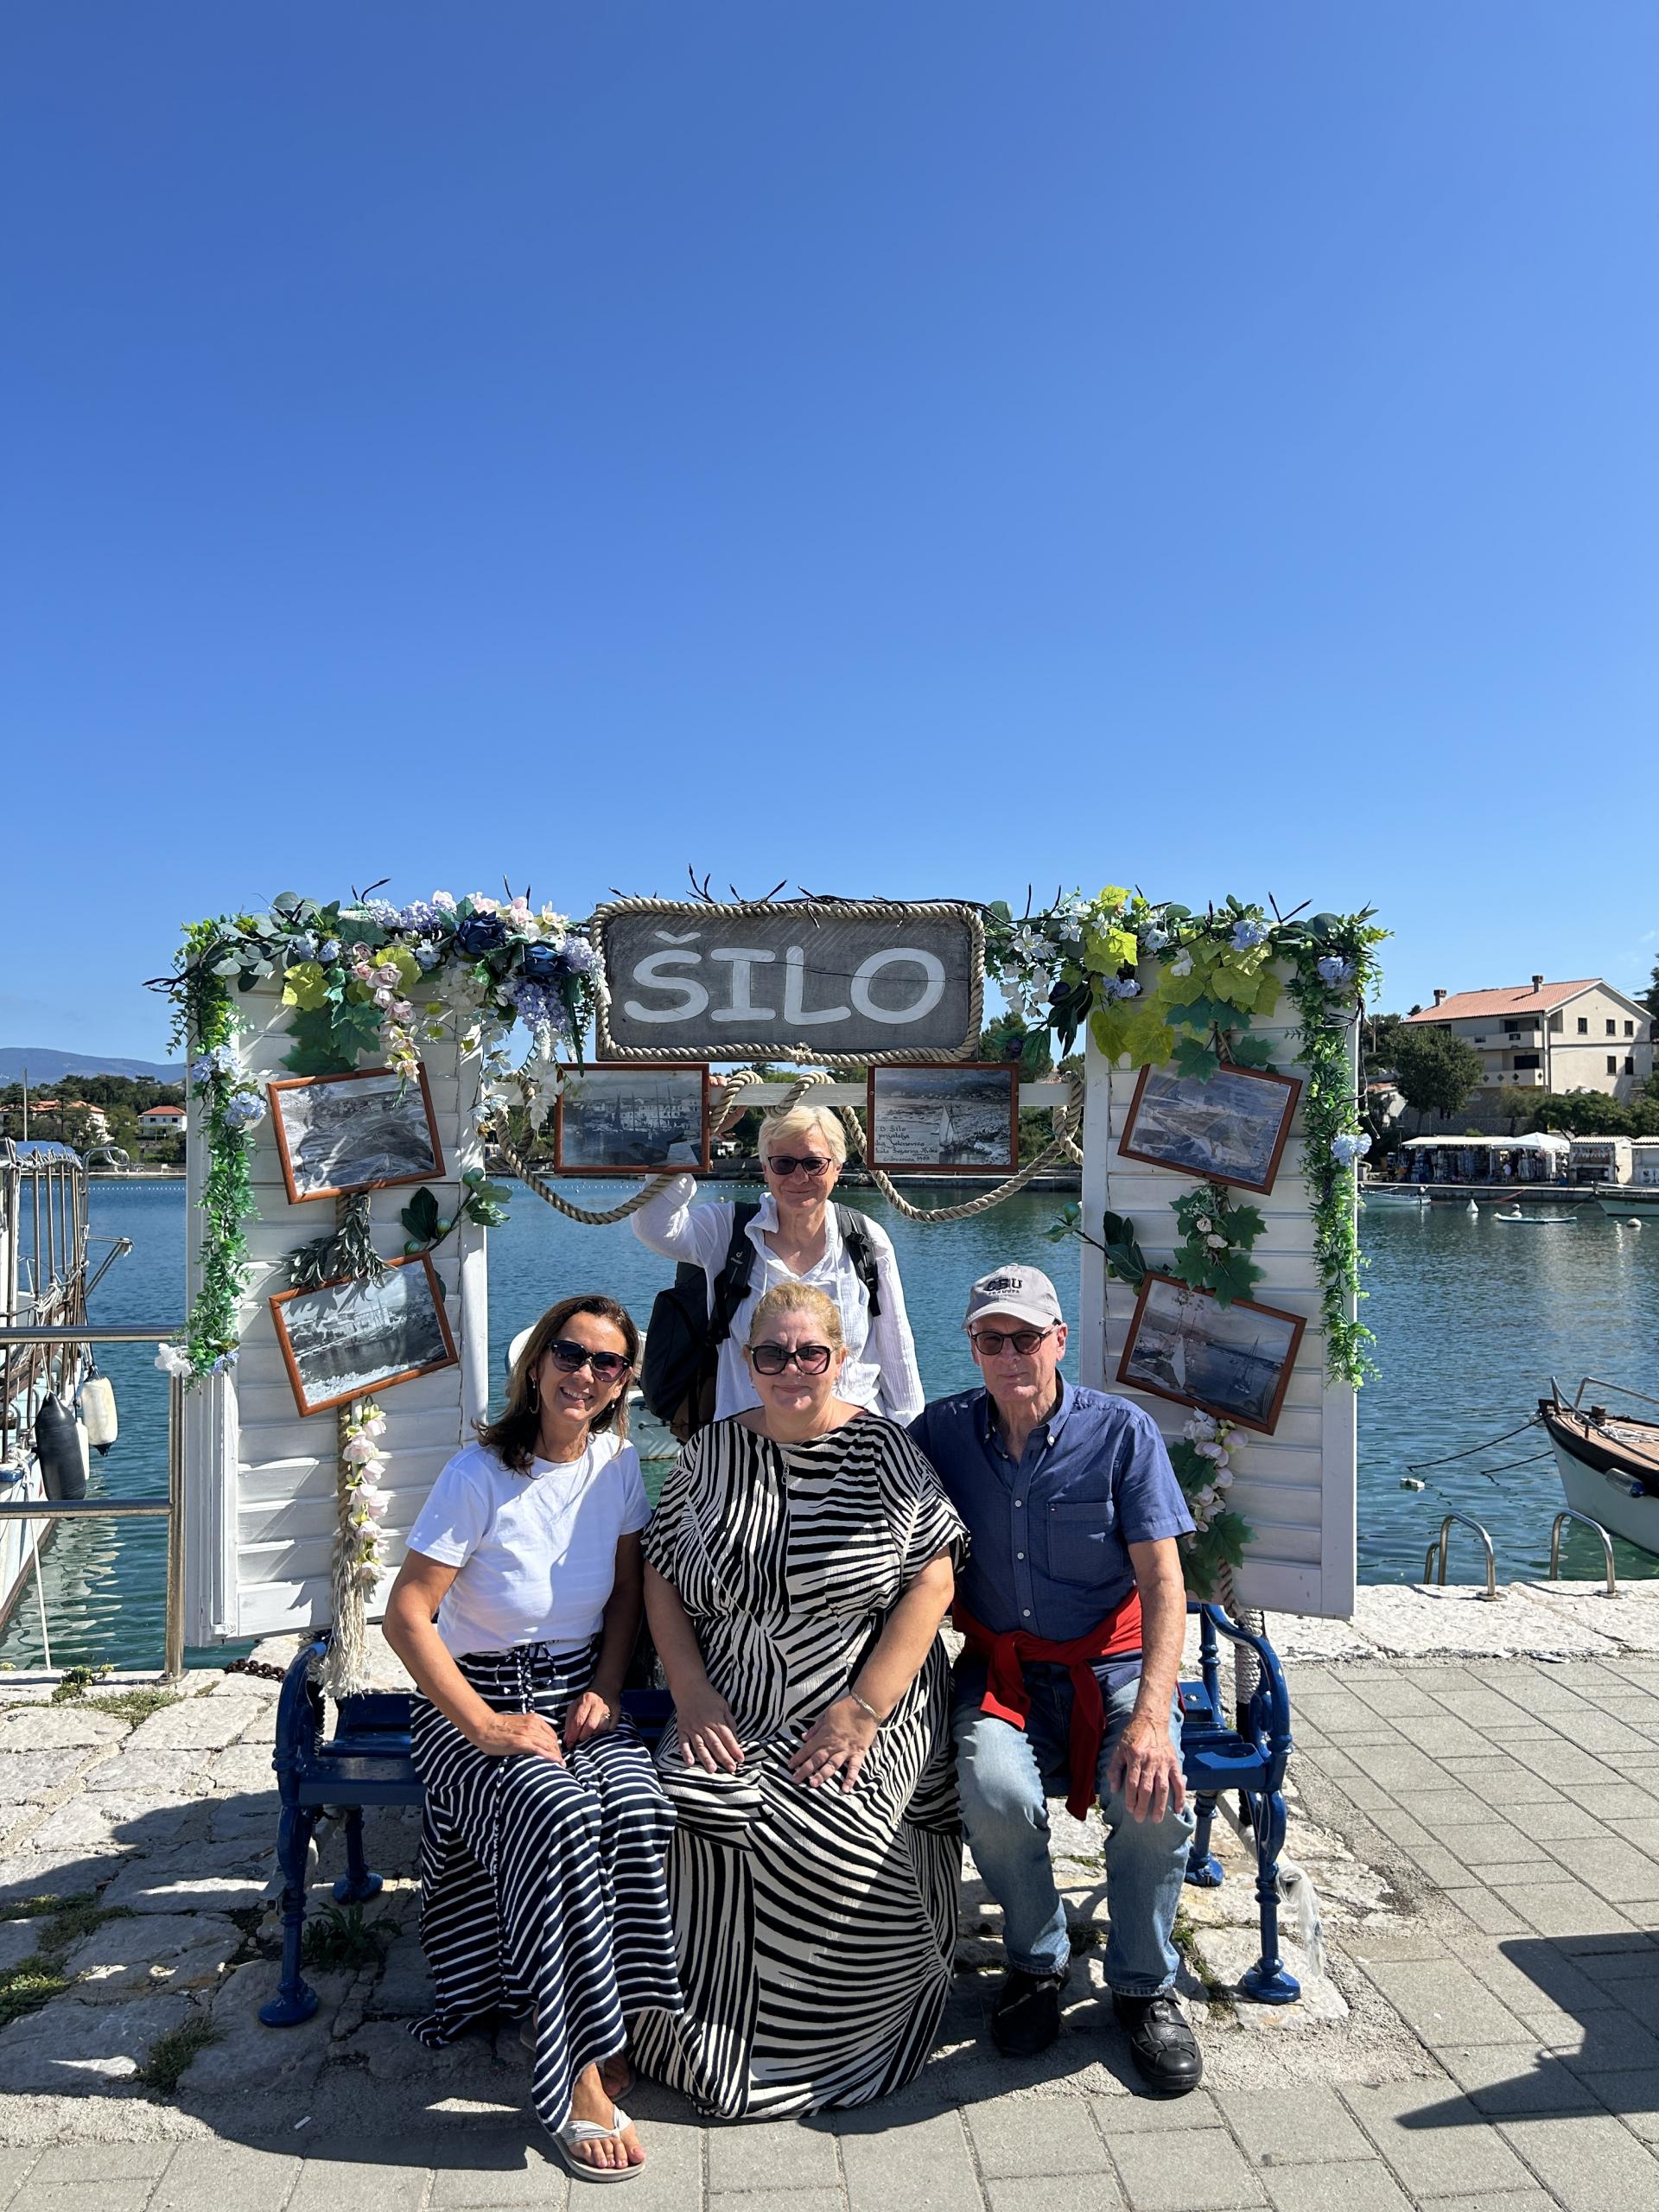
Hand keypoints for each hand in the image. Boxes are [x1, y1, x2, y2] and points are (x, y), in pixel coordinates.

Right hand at [473, 1710, 564, 1762]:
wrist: (486, 1727)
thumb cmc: (499, 1727)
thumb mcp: (519, 1723)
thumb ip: (530, 1729)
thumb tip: (538, 1740)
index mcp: (534, 1719)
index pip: (551, 1733)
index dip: (556, 1744)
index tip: (558, 1753)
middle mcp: (533, 1725)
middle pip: (552, 1740)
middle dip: (558, 1752)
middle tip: (561, 1762)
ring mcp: (528, 1734)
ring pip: (548, 1745)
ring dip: (556, 1756)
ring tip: (560, 1765)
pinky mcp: (521, 1743)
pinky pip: (540, 1750)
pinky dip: (550, 1756)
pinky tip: (556, 1762)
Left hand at [563, 1687, 618, 1746]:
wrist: (605, 1690)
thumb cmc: (586, 1701)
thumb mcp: (575, 1706)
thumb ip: (569, 1722)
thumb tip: (567, 1740)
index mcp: (586, 1700)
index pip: (578, 1720)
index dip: (573, 1734)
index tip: (569, 1744)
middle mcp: (598, 1704)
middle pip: (590, 1725)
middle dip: (583, 1736)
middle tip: (580, 1739)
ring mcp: (608, 1709)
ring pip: (601, 1728)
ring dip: (594, 1734)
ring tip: (590, 1733)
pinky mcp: (617, 1714)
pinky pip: (610, 1728)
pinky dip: (603, 1732)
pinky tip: (599, 1730)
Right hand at [674, 1681, 743, 1772]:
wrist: (688, 1687)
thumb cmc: (709, 1696)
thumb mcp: (724, 1705)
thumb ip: (730, 1722)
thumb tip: (736, 1738)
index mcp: (716, 1719)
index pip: (727, 1737)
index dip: (735, 1749)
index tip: (741, 1759)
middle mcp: (704, 1725)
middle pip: (715, 1744)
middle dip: (724, 1757)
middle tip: (731, 1769)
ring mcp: (692, 1728)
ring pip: (700, 1746)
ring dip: (707, 1758)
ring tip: (713, 1770)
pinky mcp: (682, 1729)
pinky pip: (683, 1743)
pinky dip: (686, 1753)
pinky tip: (690, 1763)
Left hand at [788, 1695, 878, 1792]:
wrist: (866, 1706)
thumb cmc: (845, 1708)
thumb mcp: (827, 1714)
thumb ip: (816, 1728)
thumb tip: (804, 1737)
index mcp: (824, 1735)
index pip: (808, 1748)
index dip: (798, 1757)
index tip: (790, 1766)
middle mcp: (833, 1745)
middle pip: (817, 1759)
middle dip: (805, 1770)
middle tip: (795, 1780)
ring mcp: (846, 1750)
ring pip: (832, 1765)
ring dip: (822, 1775)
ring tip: (813, 1784)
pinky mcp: (858, 1753)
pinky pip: (854, 1768)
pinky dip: (850, 1779)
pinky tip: (845, 1789)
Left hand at [1107, 1708, 1185, 1822]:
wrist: (1151, 1721)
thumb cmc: (1132, 1736)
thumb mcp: (1118, 1749)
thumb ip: (1114, 1769)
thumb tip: (1114, 1789)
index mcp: (1135, 1756)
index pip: (1133, 1782)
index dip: (1131, 1797)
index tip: (1129, 1809)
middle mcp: (1150, 1761)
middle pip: (1147, 1788)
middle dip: (1143, 1806)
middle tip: (1140, 1819)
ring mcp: (1164, 1763)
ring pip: (1163, 1788)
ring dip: (1161, 1805)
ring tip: (1157, 1819)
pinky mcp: (1174, 1763)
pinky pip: (1179, 1782)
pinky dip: (1180, 1796)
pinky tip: (1178, 1809)